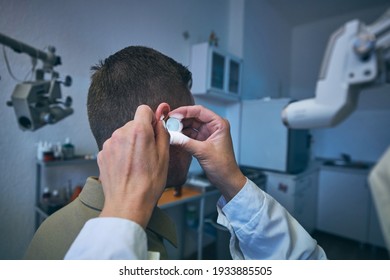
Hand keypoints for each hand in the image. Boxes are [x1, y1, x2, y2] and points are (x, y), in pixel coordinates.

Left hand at [98, 105, 169, 227]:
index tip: (154, 129)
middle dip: (141, 133)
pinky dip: (121, 153)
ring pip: (123, 135)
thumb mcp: (164, 157)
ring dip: (130, 143)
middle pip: (133, 124)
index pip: (143, 110)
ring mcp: (109, 144)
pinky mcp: (102, 154)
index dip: (150, 118)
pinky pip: (114, 146)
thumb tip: (160, 123)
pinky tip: (126, 167)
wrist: (127, 204)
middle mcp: (121, 133)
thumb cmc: (148, 184)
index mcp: (139, 131)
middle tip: (147, 152)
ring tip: (136, 163)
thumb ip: (162, 134)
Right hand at [169, 105, 245, 200]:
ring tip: (169, 129)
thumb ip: (186, 142)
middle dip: (180, 119)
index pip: (199, 111)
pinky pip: (189, 134)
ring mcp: (207, 133)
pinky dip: (181, 135)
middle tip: (167, 122)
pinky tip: (173, 136)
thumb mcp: (203, 152)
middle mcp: (213, 126)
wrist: (226, 179)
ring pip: (190, 125)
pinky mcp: (202, 141)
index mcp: (219, 124)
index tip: (172, 114)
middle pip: (193, 117)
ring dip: (180, 127)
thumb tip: (171, 135)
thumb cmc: (223, 166)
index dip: (184, 111)